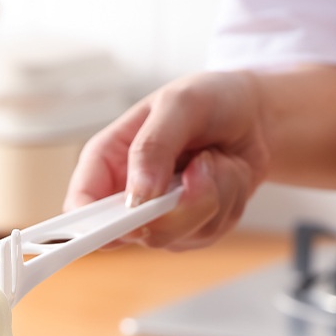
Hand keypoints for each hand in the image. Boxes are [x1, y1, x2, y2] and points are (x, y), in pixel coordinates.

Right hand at [63, 65, 335, 251]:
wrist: (256, 114)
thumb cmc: (210, 99)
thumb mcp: (179, 104)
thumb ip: (153, 146)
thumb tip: (139, 192)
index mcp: (106, 163)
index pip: (79, 208)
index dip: (92, 225)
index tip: (125, 222)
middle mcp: (127, 196)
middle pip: (134, 234)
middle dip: (177, 207)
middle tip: (198, 168)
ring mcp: (160, 218)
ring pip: (178, 236)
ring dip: (212, 195)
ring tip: (213, 159)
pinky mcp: (192, 229)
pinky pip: (210, 232)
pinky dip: (230, 201)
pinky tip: (226, 174)